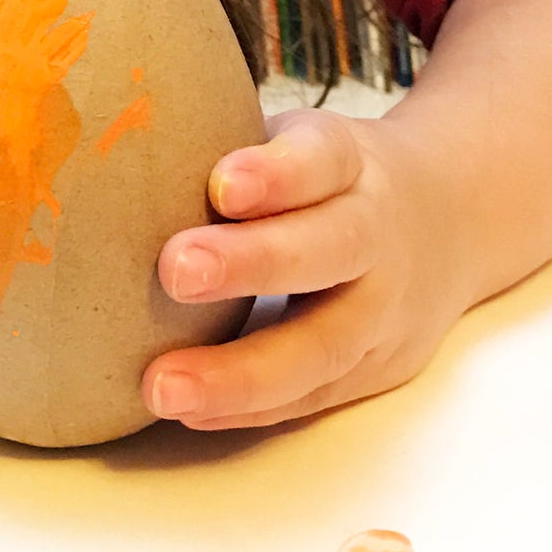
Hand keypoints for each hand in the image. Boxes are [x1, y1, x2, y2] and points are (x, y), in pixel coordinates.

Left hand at [142, 109, 465, 428]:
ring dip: (241, 373)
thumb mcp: (296, 139)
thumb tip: (100, 143)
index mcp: (352, 163)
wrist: (451, 221)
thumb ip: (225, 143)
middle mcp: (379, 233)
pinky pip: (314, 394)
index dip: (277, 173)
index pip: (322, 159)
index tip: (221, 184)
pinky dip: (251, 407)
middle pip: (331, 248)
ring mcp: (387, 309)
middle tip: (175, 270)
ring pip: (325, 346)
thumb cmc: (326, 178)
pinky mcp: (380, 368)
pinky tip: (191, 413)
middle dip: (255, 263)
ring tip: (162, 388)